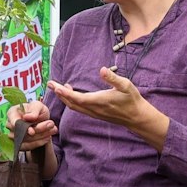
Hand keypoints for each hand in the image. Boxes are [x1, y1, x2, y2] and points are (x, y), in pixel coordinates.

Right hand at [7, 100, 56, 149]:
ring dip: (41, 136)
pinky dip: (39, 143)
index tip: (32, 131)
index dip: (22, 128)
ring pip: (26, 140)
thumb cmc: (36, 110)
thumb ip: (34, 110)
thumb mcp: (38, 106)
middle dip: (38, 129)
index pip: (14, 122)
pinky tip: (47, 138)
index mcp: (12, 113)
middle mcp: (10, 125)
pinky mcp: (19, 144)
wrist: (40, 120)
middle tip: (51, 124)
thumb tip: (27, 117)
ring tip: (53, 129)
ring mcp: (13, 136)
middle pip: (22, 132)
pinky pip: (28, 147)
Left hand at [50, 69, 168, 147]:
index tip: (55, 86)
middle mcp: (94, 109)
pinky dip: (72, 101)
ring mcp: (94, 113)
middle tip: (50, 83)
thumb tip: (102, 70)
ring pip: (74, 107)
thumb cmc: (132, 99)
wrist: (137, 117)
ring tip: (57, 87)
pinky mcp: (96, 114)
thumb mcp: (125, 85)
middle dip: (59, 94)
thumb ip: (113, 78)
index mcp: (99, 101)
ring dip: (64, 98)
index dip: (64, 92)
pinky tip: (71, 93)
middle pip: (71, 103)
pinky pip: (79, 108)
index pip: (77, 98)